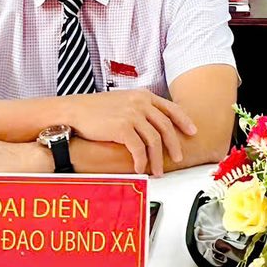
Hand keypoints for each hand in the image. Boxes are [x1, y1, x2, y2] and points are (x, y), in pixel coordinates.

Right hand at [67, 89, 196, 175]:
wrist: (74, 110)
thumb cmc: (95, 108)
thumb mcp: (123, 100)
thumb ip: (139, 107)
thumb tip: (152, 121)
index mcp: (143, 95)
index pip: (170, 108)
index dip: (184, 121)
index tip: (192, 131)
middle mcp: (140, 103)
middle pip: (166, 127)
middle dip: (174, 145)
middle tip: (179, 158)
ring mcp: (132, 114)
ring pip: (154, 141)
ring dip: (158, 159)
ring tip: (158, 171)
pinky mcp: (122, 128)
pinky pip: (139, 149)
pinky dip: (142, 161)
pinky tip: (141, 168)